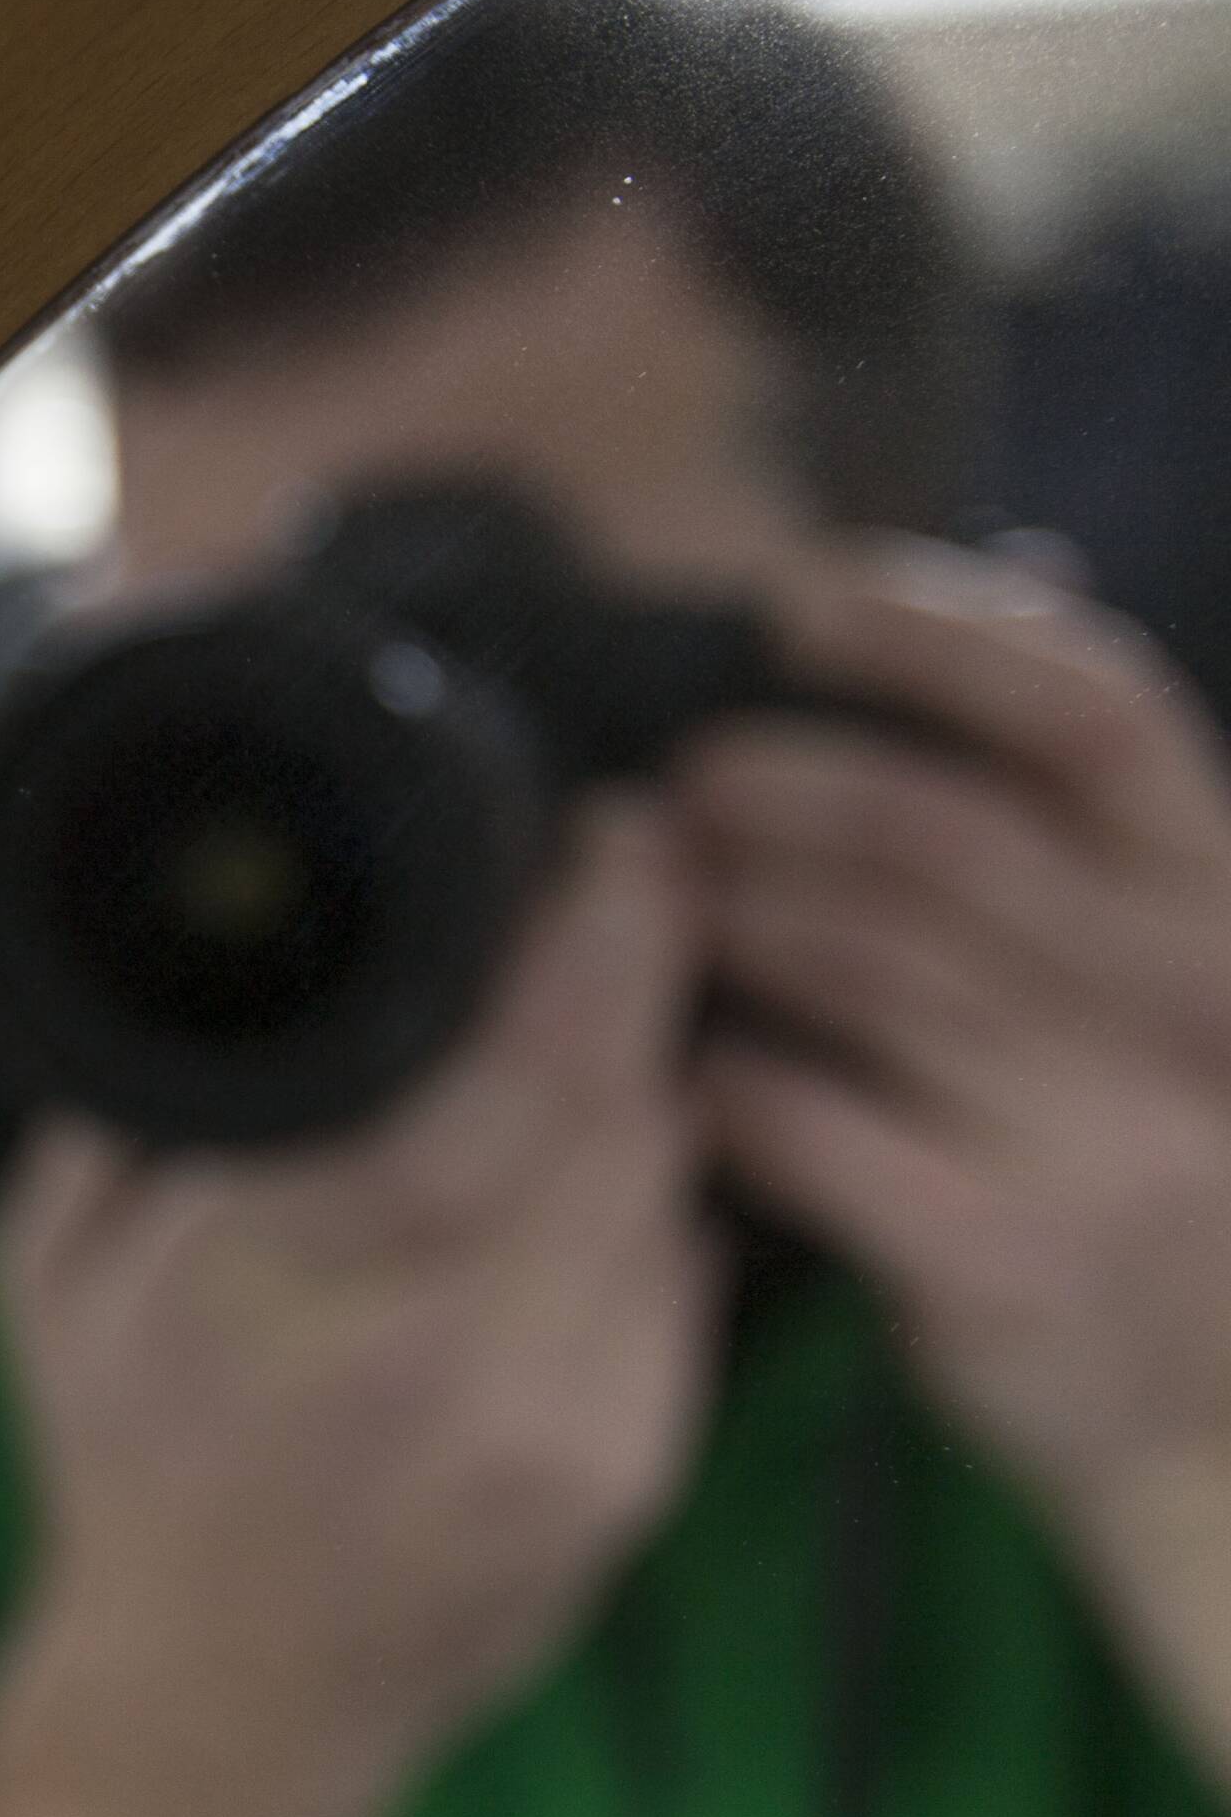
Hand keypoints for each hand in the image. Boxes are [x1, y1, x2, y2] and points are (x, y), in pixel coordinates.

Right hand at [0, 803, 715, 1816]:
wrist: (219, 1711)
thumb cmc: (120, 1471)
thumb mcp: (49, 1270)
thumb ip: (124, 1112)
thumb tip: (211, 948)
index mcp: (288, 1276)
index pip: (499, 1066)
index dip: (582, 938)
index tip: (603, 840)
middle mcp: (445, 1350)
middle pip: (612, 1104)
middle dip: (639, 969)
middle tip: (640, 871)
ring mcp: (557, 1423)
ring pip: (658, 1183)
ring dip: (646, 1079)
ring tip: (610, 1007)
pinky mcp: (627, 1474)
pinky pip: (672, 1281)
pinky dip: (649, 1204)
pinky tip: (605, 1170)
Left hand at [681, 542, 1230, 1587]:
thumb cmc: (1154, 1147)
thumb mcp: (1172, 974)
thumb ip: (1091, 817)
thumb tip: (1024, 562)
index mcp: (1227, 910)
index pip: (1099, 717)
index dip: (946, 635)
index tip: (800, 598)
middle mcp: (1184, 1008)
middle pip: (936, 839)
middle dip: (773, 791)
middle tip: (669, 787)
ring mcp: (1094, 1135)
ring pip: (850, 966)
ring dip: (716, 916)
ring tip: (644, 899)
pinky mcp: (993, 1254)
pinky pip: (798, 1119)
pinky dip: (711, 1073)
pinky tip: (669, 1061)